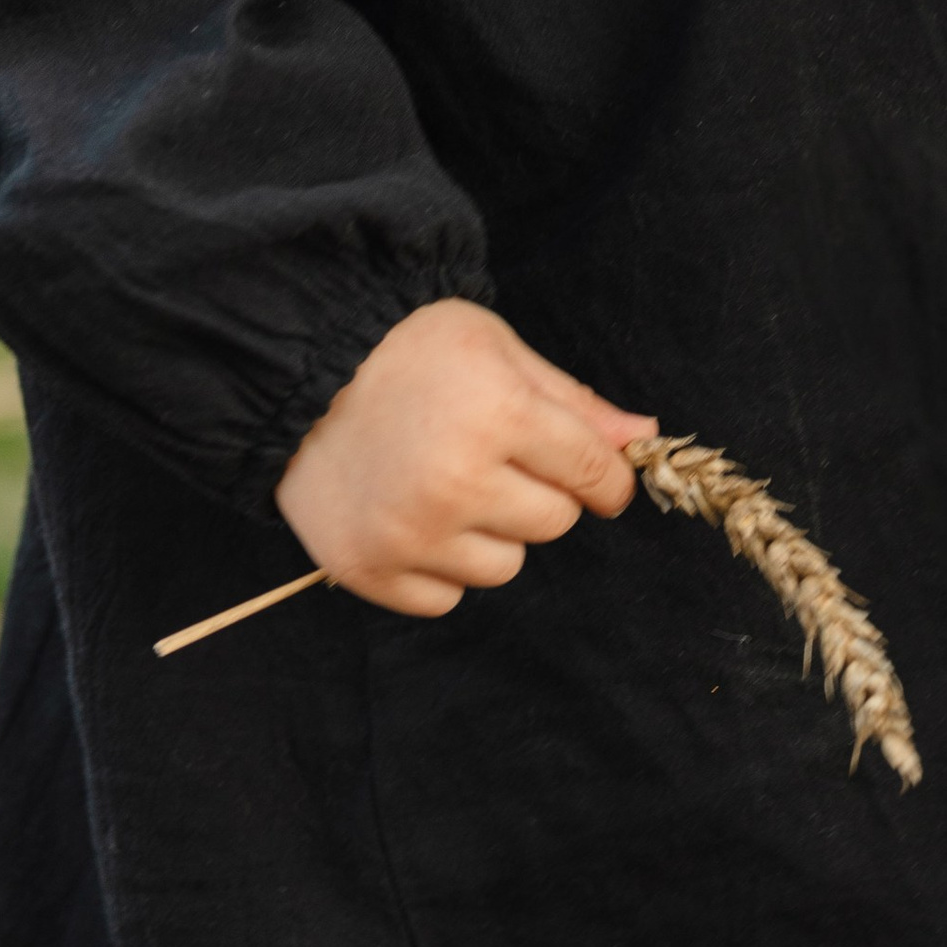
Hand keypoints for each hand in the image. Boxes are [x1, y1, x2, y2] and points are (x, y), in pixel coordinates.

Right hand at [275, 297, 651, 617]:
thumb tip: (644, 440)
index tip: (602, 479)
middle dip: (544, 494)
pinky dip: (443, 566)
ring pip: (504, 567)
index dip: (608, 479)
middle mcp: (455, 482)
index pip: (592, 474)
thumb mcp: (500, 350)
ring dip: (494, 533)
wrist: (303, 366)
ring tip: (454, 484)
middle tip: (503, 459)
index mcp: (498, 415)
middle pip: (553, 524)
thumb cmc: (410, 347)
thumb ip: (574, 402)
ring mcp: (408, 533)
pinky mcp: (366, 569)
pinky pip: (445, 598)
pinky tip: (420, 516)